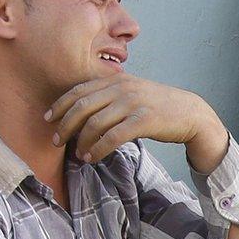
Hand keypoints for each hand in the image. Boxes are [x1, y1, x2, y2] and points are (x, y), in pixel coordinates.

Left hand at [45, 74, 227, 170]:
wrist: (190, 113)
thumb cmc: (157, 106)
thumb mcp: (132, 93)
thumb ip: (110, 96)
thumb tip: (81, 111)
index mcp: (117, 80)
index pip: (80, 90)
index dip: (60, 105)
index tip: (48, 119)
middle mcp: (122, 88)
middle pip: (82, 106)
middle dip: (65, 125)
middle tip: (56, 140)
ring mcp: (133, 103)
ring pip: (95, 123)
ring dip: (81, 141)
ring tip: (78, 153)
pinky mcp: (144, 120)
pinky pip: (113, 137)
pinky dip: (98, 149)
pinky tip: (92, 157)